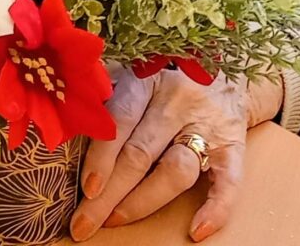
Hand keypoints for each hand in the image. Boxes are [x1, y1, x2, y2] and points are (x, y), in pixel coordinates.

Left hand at [70, 67, 282, 241]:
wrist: (227, 70)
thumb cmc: (166, 75)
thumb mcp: (136, 70)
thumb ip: (105, 87)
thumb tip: (66, 112)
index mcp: (147, 80)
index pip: (120, 120)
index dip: (101, 156)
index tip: (86, 188)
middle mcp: (177, 101)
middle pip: (140, 154)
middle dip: (109, 193)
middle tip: (84, 223)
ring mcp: (207, 124)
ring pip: (175, 170)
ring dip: (144, 201)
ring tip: (116, 220)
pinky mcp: (233, 146)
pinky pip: (229, 182)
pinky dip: (215, 209)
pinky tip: (196, 231)